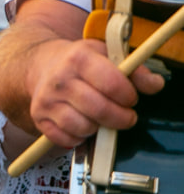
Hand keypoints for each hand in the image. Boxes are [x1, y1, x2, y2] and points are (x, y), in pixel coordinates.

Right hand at [28, 38, 163, 146]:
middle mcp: (59, 79)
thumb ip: (134, 70)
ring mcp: (46, 99)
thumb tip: (155, 84)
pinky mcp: (39, 117)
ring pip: (83, 128)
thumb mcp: (106, 55)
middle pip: (100, 110)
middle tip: (125, 115)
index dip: (128, 96)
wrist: (41, 65)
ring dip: (98, 128)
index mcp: (78, 58)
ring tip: (99, 117)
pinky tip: (81, 123)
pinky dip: (79, 137)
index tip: (130, 97)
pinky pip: (67, 139)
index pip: (112, 84)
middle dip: (121, 118)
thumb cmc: (79, 62)